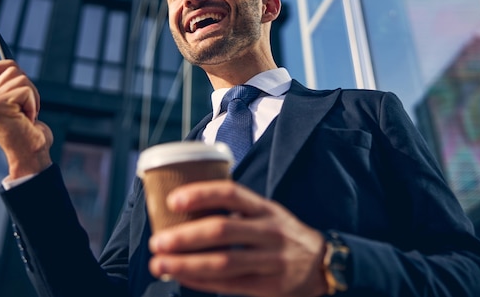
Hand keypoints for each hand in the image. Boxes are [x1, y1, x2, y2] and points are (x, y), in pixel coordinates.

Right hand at [0, 60, 52, 178]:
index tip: (4, 49)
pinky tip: (29, 119)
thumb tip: (14, 66)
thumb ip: (15, 90)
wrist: (31, 156)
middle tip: (29, 108)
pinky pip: (25, 90)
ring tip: (29, 115)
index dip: (7, 64)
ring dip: (33, 96)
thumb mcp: (23, 108)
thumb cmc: (31, 134)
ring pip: (20, 77)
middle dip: (29, 86)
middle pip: (11, 69)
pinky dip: (33, 103)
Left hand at [149, 180, 327, 296]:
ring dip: (187, 263)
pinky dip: (200, 281)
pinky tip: (181, 275)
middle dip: (186, 236)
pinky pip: (229, 285)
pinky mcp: (269, 286)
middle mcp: (269, 231)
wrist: (321, 263)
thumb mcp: (267, 212)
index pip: (231, 194)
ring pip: (223, 262)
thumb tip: (184, 209)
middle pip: (222, 230)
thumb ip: (235, 210)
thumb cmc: (281, 234)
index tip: (173, 199)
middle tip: (158, 240)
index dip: (201, 194)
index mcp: (265, 207)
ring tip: (160, 263)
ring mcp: (271, 260)